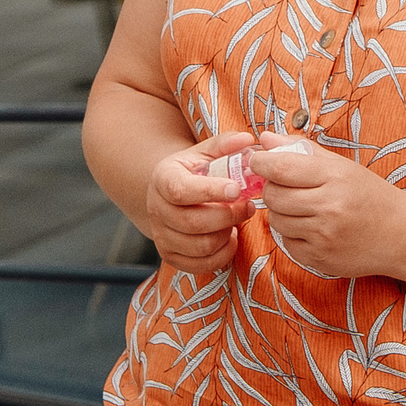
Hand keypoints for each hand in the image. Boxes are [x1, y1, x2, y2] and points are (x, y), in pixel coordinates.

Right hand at [141, 131, 257, 274]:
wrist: (172, 193)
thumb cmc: (194, 171)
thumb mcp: (205, 153)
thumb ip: (225, 144)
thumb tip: (247, 140)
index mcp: (163, 178)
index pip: (181, 190)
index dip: (210, 192)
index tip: (237, 189)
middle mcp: (156, 209)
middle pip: (193, 222)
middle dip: (228, 216)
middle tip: (249, 206)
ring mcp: (161, 236)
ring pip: (200, 246)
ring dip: (227, 234)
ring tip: (237, 220)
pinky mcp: (171, 256)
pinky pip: (201, 265)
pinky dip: (223, 254)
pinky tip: (229, 236)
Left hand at [255, 135, 405, 278]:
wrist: (402, 235)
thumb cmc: (370, 195)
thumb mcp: (342, 166)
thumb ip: (302, 150)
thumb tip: (264, 140)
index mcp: (335, 177)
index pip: (281, 168)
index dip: (261, 163)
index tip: (257, 161)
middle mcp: (329, 207)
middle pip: (274, 196)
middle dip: (270, 188)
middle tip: (280, 185)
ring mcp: (324, 236)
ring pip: (276, 220)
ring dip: (280, 212)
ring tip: (299, 206)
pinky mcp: (320, 259)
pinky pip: (287, 243)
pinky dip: (291, 233)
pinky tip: (309, 227)